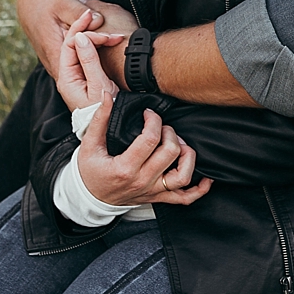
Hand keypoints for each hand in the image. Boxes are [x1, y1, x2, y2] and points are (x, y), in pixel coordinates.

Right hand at [22, 0, 109, 73]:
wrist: (32, 3)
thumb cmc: (48, 1)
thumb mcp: (63, 2)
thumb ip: (80, 13)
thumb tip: (99, 20)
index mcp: (54, 51)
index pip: (80, 57)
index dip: (96, 45)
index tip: (110, 34)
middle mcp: (54, 62)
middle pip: (83, 65)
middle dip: (102, 52)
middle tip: (118, 37)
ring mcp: (57, 64)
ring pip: (82, 64)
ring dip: (99, 52)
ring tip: (115, 39)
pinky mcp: (62, 59)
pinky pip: (80, 60)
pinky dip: (92, 51)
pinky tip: (104, 41)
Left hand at [56, 11, 125, 110]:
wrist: (114, 129)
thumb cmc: (107, 111)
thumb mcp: (99, 85)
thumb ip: (89, 61)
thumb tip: (81, 37)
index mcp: (66, 78)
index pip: (70, 45)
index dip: (82, 30)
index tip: (96, 21)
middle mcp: (69, 77)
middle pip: (75, 46)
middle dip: (91, 34)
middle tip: (110, 30)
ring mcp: (78, 77)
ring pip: (83, 50)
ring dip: (98, 41)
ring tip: (115, 37)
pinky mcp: (88, 78)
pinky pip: (89, 57)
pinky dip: (99, 48)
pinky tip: (110, 43)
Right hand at [75, 89, 211, 206]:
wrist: (89, 198)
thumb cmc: (89, 171)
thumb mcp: (89, 145)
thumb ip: (100, 119)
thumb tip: (108, 95)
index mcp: (124, 168)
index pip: (150, 139)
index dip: (153, 120)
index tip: (148, 114)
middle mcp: (141, 181)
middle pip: (171, 153)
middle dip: (170, 133)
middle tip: (162, 128)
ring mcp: (152, 192)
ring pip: (183, 176)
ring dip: (187, 156)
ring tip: (179, 145)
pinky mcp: (158, 198)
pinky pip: (185, 198)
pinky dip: (199, 190)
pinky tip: (205, 179)